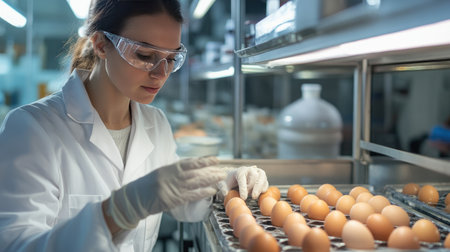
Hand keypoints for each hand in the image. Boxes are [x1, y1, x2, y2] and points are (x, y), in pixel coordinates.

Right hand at [106, 156, 226, 228]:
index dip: (203, 161)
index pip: (189, 162)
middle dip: (210, 171)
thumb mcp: (161, 174)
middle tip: (223, 170)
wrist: (133, 199)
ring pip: (194, 183)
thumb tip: (192, 169)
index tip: (215, 159)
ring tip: (221, 179)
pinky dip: (202, 193)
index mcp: (168, 168)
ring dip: (209, 180)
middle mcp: (170, 176)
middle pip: (195, 172)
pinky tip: (211, 191)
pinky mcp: (171, 200)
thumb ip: (175, 171)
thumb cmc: (147, 187)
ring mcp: (171, 188)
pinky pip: (190, 195)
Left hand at [217, 166, 268, 199]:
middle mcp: (249, 169)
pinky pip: (266, 181)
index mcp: (240, 171)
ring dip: (259, 187)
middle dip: (252, 188)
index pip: (242, 179)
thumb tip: (225, 193)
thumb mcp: (223, 184)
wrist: (236, 176)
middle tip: (249, 196)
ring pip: (262, 177)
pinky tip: (259, 193)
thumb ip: (223, 188)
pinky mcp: (262, 177)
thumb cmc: (229, 180)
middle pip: (254, 176)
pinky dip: (263, 188)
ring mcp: (256, 172)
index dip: (243, 189)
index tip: (243, 198)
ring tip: (254, 196)